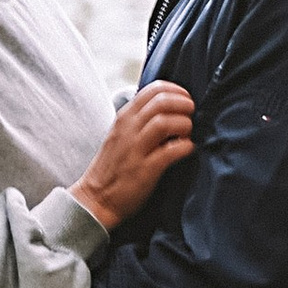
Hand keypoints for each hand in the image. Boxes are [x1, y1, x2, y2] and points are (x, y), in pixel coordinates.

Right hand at [72, 80, 195, 230]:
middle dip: (184, 105)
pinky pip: (171, 151)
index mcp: (125, 117)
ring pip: (165, 122)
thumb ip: (140, 119)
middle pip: (162, 101)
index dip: (176, 91)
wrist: (96, 198)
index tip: (185, 100)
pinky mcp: (144, 170)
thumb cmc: (113, 166)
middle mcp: (129, 129)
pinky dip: (185, 148)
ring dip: (184, 125)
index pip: (153, 89)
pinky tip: (187, 150)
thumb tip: (170, 109)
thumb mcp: (121, 134)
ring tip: (187, 134)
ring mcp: (135, 149)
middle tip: (191, 115)